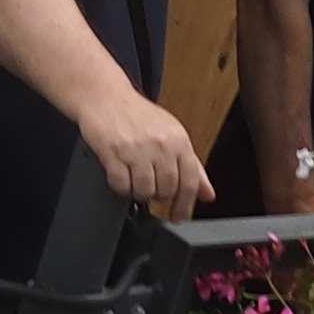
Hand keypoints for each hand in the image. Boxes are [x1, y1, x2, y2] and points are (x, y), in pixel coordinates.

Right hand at [84, 90, 208, 215]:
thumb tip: (207, 193)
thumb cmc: (138, 115)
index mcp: (179, 140)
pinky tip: (122, 176)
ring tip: (135, 179)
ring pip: (144, 191)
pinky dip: (121, 187)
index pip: (190, 182)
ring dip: (139, 192)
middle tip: (151, 186)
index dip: (186, 205)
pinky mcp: (113, 153)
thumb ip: (192, 166)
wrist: (106, 96)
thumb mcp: (173, 135)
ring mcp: (137, 149)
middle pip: (167, 190)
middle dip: (159, 195)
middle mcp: (161, 145)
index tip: (179, 216)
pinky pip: (121, 185)